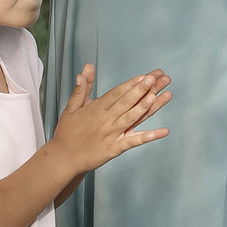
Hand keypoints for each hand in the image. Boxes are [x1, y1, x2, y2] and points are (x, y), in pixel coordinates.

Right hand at [47, 63, 169, 176]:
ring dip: (145, 107)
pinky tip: (164, 131)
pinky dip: (149, 136)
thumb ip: (82, 88)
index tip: (145, 75)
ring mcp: (111, 134)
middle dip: (143, 89)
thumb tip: (87, 68)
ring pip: (132, 118)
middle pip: (127, 102)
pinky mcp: (115, 149)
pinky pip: (135, 141)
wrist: (63, 158)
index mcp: (96, 108)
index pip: (117, 93)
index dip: (132, 84)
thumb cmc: (67, 132)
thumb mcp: (71, 108)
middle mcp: (105, 120)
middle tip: (157, 78)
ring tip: (158, 95)